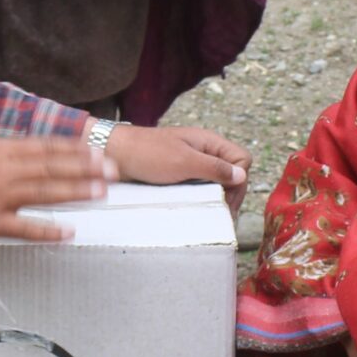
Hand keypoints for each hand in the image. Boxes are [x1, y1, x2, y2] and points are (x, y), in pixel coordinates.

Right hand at [0, 137, 112, 241]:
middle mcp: (1, 171)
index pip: (43, 147)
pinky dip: (48, 231)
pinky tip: (68, 232)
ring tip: (100, 193)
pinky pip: (24, 228)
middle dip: (84, 168)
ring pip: (44, 193)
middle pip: (51, 167)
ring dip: (75, 192)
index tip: (94, 150)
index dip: (72, 149)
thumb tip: (23, 151)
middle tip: (111, 171)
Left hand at [102, 123, 251, 199]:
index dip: (239, 179)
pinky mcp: (179, 175)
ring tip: (210, 214)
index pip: (243, 160)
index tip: (226, 199)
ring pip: (216, 182)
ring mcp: (191, 164)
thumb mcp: (184, 161)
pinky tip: (196, 209)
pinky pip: (199, 187)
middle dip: (231, 193)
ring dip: (216, 197)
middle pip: (233, 173)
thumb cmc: (147, 154)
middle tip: (221, 213)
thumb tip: (242, 176)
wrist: (113, 154)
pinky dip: (201, 198)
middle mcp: (204, 152)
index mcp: (209, 142)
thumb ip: (214, 168)